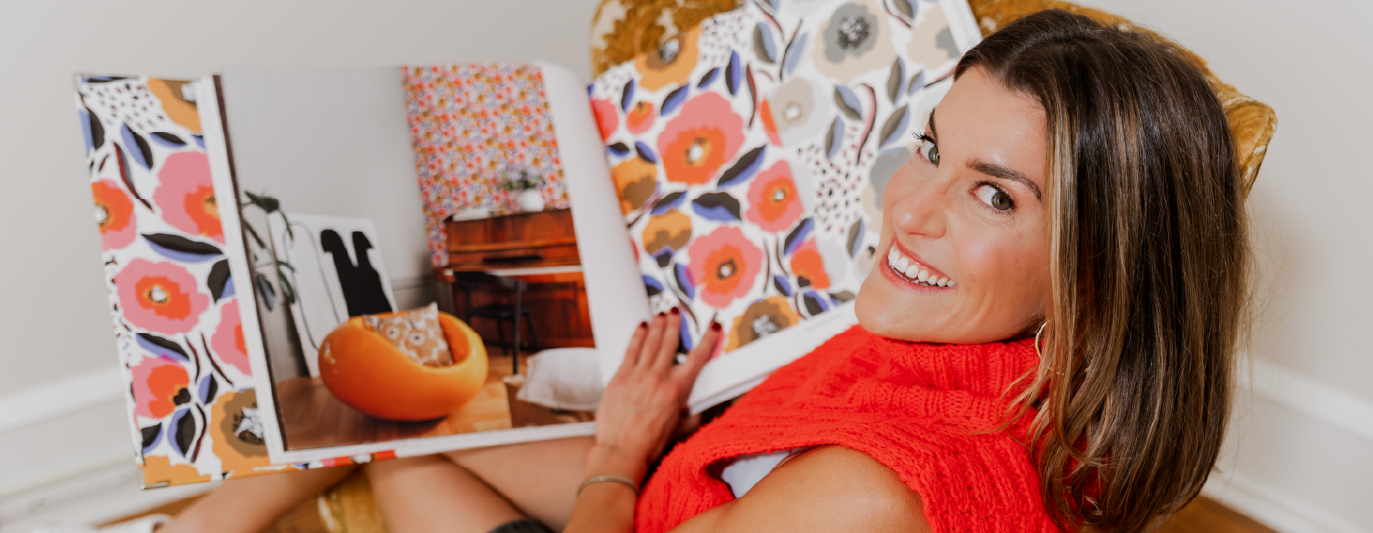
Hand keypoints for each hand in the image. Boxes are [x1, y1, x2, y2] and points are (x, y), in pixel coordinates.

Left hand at [587, 309, 720, 481]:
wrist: (621, 451)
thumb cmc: (648, 444)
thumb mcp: (677, 431)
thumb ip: (689, 418)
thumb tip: (695, 413)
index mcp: (677, 390)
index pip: (697, 358)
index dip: (707, 340)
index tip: (712, 328)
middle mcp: (659, 377)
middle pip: (669, 342)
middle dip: (675, 324)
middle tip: (677, 311)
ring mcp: (638, 375)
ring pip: (650, 342)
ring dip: (658, 325)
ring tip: (661, 313)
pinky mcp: (620, 377)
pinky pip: (630, 350)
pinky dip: (637, 336)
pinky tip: (641, 327)